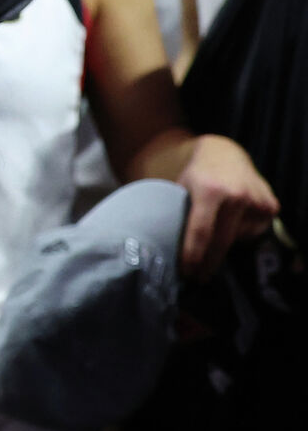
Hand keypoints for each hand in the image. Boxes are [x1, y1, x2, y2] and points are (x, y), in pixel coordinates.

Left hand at [176, 134, 278, 280]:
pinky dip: (241, 233)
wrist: (225, 153)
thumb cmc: (196, 176)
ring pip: (238, 238)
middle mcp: (236, 196)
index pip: (201, 231)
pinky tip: (232, 221)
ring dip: (224, 243)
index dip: (193, 255)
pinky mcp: (270, 205)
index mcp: (210, 191)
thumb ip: (177, 212)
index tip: (186, 272)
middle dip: (208, 263)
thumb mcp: (181, 188)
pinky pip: (253, 232)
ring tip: (213, 236)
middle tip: (198, 277)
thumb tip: (161, 244)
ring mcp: (256, 200)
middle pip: (222, 241)